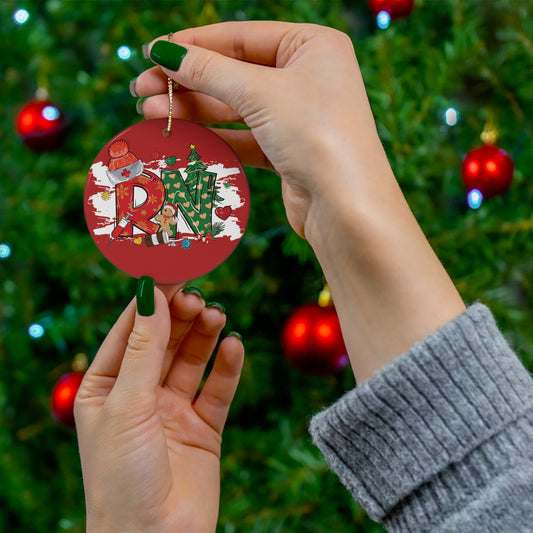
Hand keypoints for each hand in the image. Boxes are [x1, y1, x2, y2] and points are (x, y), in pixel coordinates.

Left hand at [75, 283, 243, 532]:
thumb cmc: (122, 477)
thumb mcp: (127, 404)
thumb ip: (144, 348)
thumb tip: (152, 293)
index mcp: (106, 387)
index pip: (130, 330)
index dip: (151, 300)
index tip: (172, 270)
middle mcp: (140, 394)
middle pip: (164, 340)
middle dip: (180, 316)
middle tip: (198, 296)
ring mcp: (173, 410)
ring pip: (192, 359)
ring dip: (204, 335)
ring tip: (216, 316)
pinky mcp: (203, 427)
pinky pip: (218, 388)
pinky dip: (227, 366)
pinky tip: (234, 347)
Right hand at [134, 21, 384, 239]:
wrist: (346, 207)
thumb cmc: (316, 135)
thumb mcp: (260, 92)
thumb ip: (209, 71)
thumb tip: (165, 52)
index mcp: (312, 46)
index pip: (241, 37)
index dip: (194, 44)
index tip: (153, 52)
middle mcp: (308, 77)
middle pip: (235, 72)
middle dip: (187, 82)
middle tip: (142, 89)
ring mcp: (298, 116)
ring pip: (236, 107)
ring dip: (194, 110)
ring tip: (151, 114)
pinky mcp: (288, 151)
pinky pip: (244, 136)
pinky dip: (214, 136)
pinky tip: (181, 135)